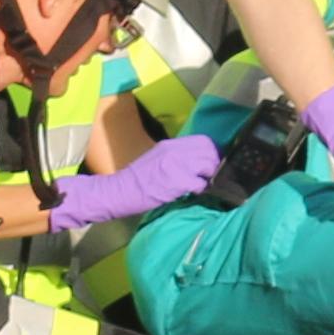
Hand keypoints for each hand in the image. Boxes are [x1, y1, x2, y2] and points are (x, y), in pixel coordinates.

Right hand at [48, 134, 224, 230]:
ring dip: (208, 177)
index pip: (203, 140)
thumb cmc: (137, 178)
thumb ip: (175, 156)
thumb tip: (195, 161)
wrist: (120, 191)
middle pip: (210, 151)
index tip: (210, 163)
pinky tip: (192, 193)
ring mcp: (177, 165)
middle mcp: (175, 151)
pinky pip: (200, 184)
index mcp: (170, 144)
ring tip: (200, 185)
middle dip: (213, 164)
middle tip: (208, 176)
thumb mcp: (157, 158)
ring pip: (209, 166)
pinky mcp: (177, 182)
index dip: (211, 152)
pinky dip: (200, 190)